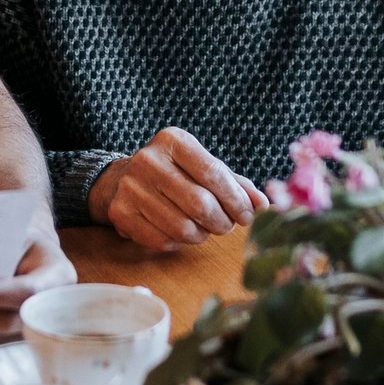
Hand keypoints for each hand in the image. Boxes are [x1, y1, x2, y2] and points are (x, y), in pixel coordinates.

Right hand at [86, 127, 269, 252]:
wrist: (120, 180)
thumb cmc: (174, 174)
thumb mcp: (202, 167)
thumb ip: (235, 184)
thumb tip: (264, 204)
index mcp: (172, 141)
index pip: (213, 173)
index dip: (236, 199)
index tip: (248, 215)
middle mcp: (148, 160)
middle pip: (200, 203)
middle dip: (221, 222)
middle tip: (226, 226)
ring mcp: (130, 187)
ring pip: (182, 227)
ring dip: (201, 235)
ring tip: (203, 229)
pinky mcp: (120, 213)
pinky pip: (162, 241)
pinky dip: (177, 243)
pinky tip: (177, 232)